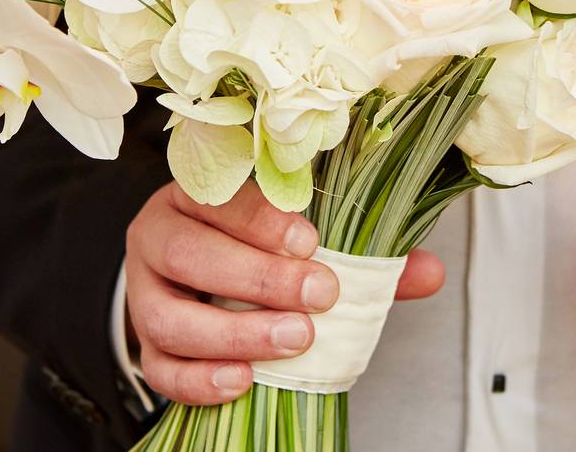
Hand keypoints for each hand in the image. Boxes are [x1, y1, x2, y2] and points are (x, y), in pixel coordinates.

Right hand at [125, 181, 444, 404]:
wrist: (198, 279)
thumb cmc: (256, 247)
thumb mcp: (301, 238)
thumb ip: (362, 254)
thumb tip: (430, 272)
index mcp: (195, 194)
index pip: (217, 195)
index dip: (262, 219)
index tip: (312, 242)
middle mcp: (158, 237)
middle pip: (188, 253)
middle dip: (256, 278)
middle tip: (317, 297)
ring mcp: (145, 294)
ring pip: (167, 317)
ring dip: (234, 333)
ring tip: (292, 340)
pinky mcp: (145, 344)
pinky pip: (160, 368)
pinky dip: (201, 380)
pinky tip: (244, 381)